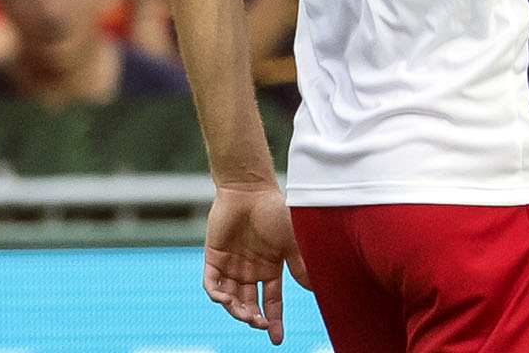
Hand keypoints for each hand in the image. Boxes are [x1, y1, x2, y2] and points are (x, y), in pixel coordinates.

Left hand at [204, 183, 307, 345]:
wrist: (249, 190)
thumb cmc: (275, 212)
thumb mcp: (292, 242)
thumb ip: (301, 266)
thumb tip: (316, 289)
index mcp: (271, 269)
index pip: (272, 302)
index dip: (274, 321)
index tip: (277, 339)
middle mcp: (250, 271)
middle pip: (250, 304)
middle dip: (254, 318)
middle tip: (258, 324)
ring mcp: (231, 265)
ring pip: (231, 299)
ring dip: (236, 310)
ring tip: (244, 314)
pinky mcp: (214, 258)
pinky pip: (212, 284)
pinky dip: (217, 295)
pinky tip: (225, 299)